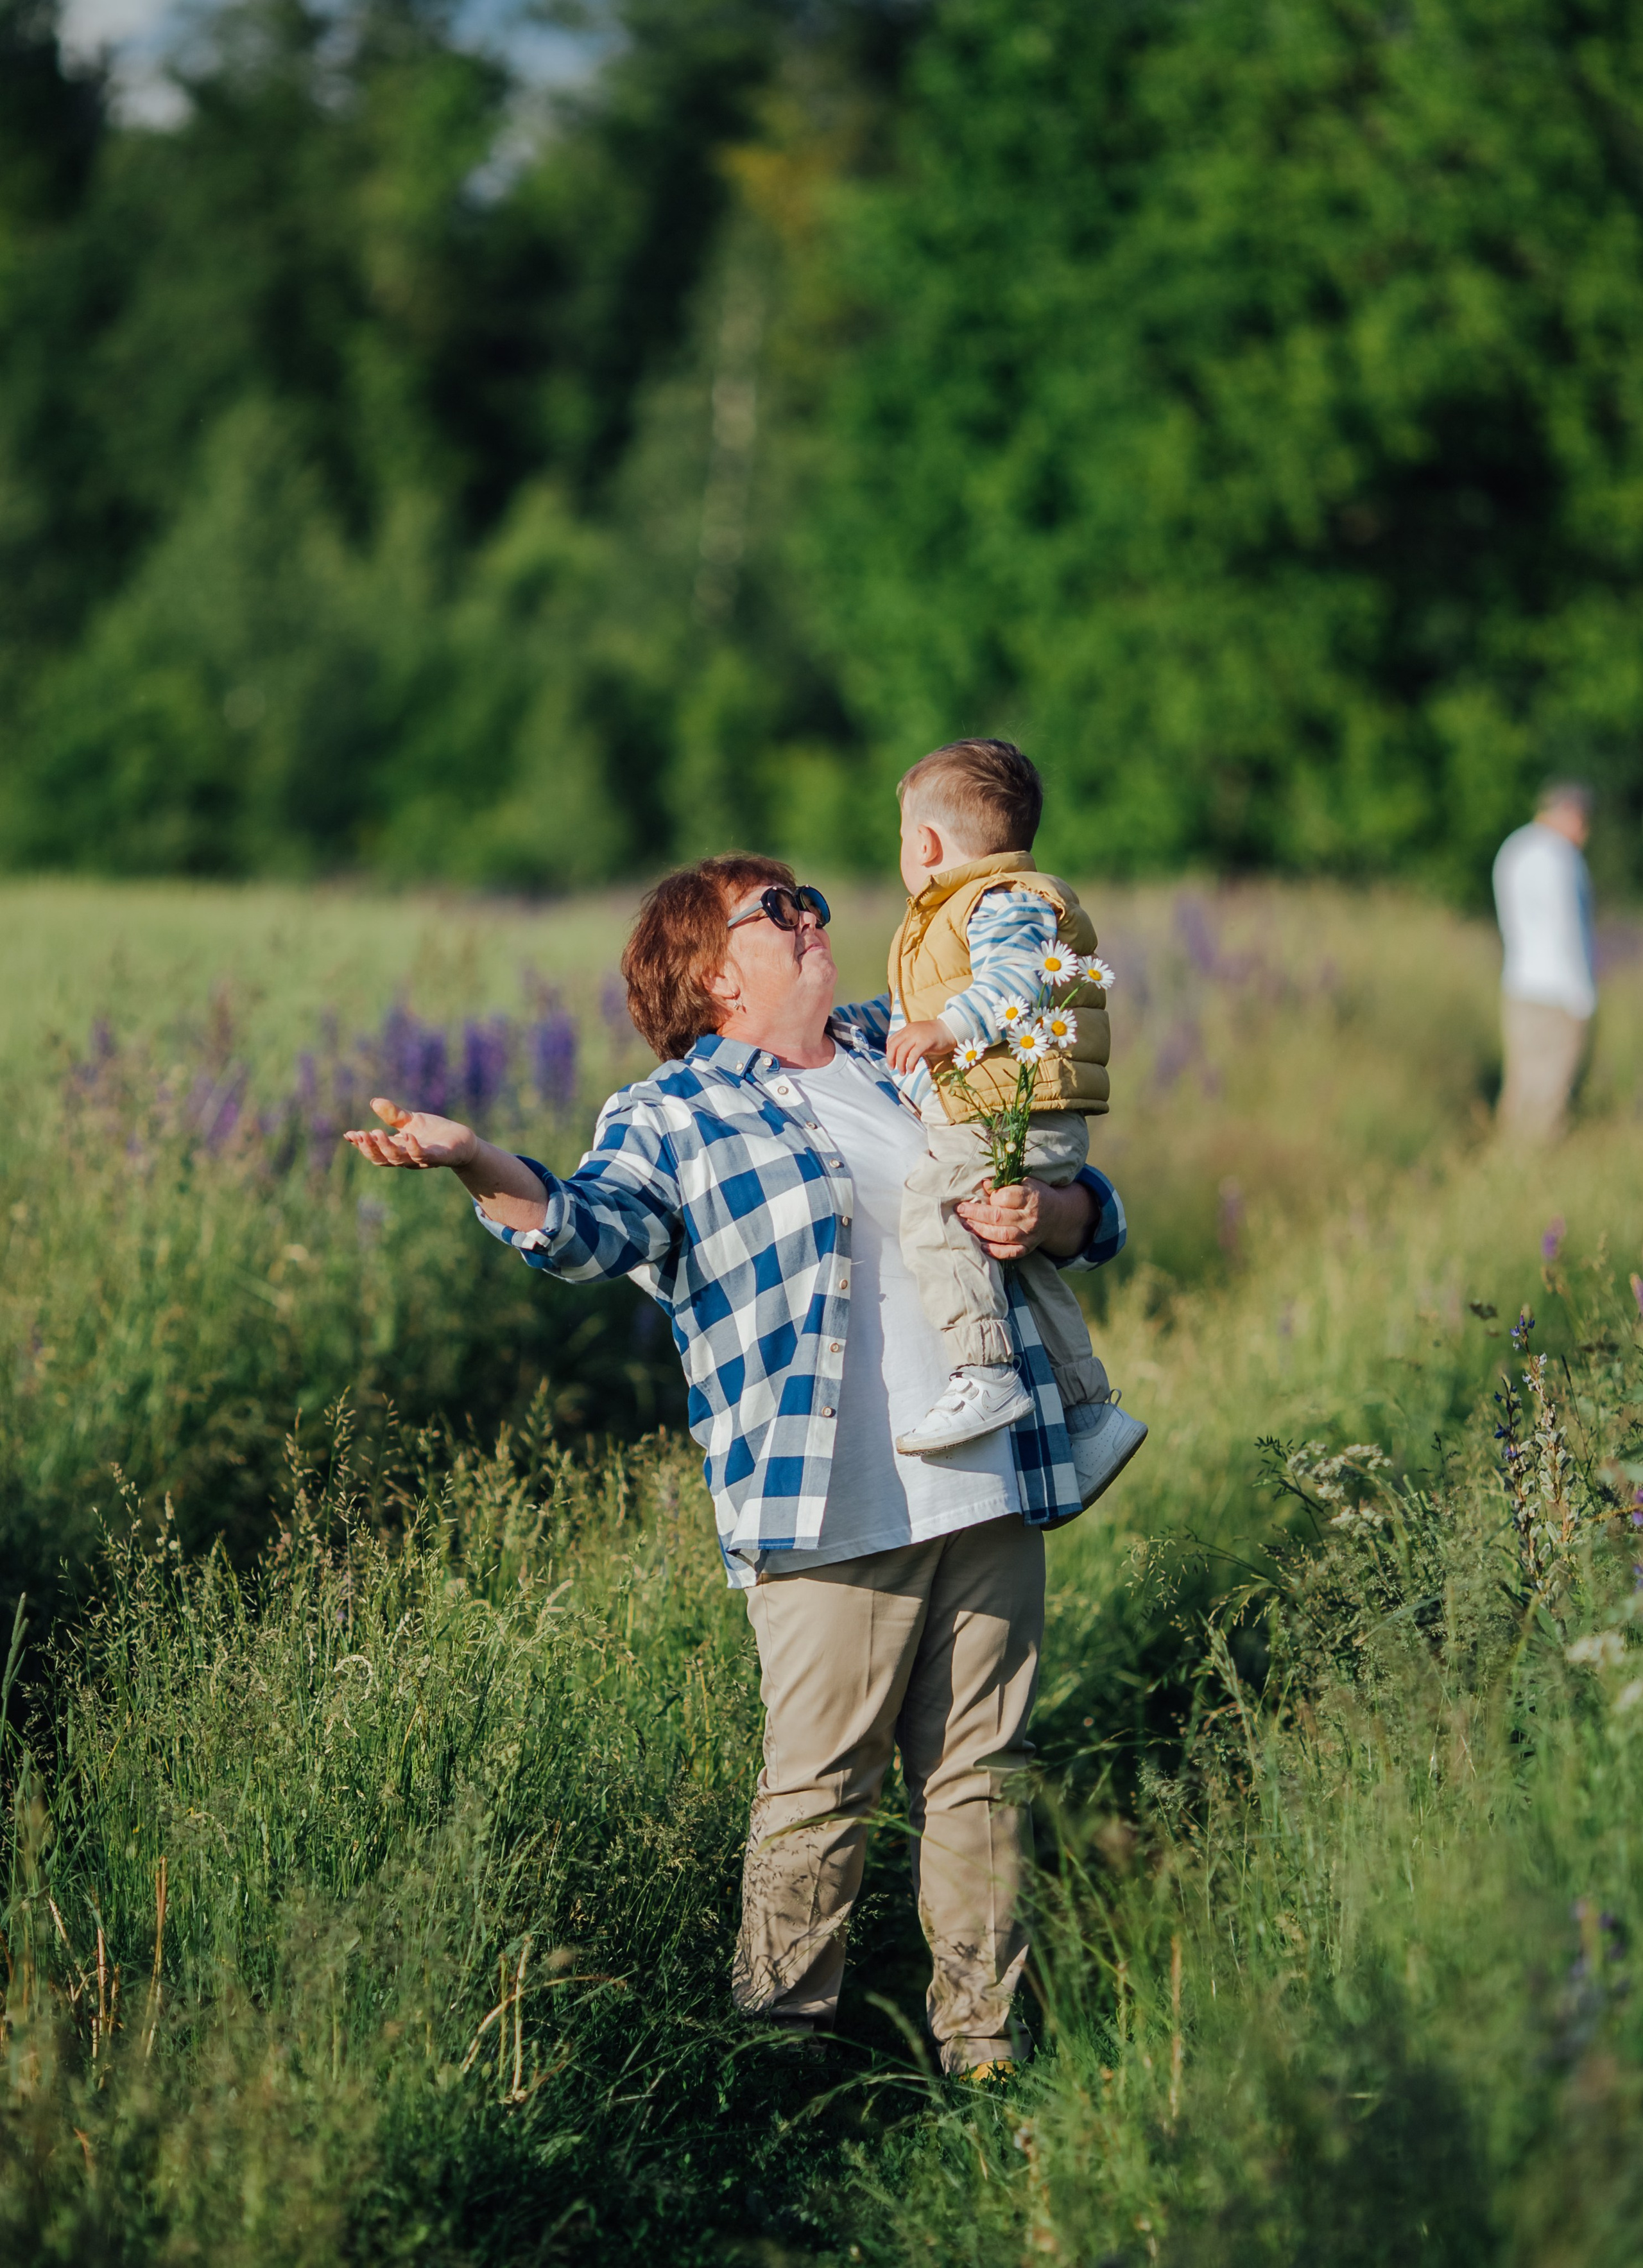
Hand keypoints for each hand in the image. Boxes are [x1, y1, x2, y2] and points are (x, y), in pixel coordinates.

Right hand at [344, 1097, 478, 1169]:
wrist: (463, 1142)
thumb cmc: (434, 1133)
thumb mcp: (411, 1121)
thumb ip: (393, 1114)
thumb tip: (374, 1102)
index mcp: (398, 1149)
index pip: (375, 1151)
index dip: (361, 1145)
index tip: (348, 1135)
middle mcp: (407, 1158)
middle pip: (382, 1158)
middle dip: (369, 1147)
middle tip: (360, 1135)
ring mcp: (422, 1159)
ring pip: (399, 1159)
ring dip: (386, 1147)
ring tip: (376, 1132)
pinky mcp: (439, 1157)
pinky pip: (424, 1156)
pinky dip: (414, 1148)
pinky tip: (407, 1136)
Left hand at [885, 1018, 956, 1073]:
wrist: (951, 1029)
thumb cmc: (936, 1036)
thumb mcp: (919, 1036)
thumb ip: (910, 1043)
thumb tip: (900, 1057)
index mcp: (907, 1029)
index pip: (892, 1041)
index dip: (889, 1053)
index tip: (891, 1062)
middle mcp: (910, 1031)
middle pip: (894, 1046)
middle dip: (891, 1059)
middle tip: (893, 1069)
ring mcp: (917, 1036)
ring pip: (902, 1051)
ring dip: (900, 1064)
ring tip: (903, 1072)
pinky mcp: (926, 1042)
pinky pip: (914, 1054)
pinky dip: (910, 1064)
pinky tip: (911, 1070)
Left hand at [956, 1176, 1095, 1262]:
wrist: (1057, 1216)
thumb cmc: (1036, 1195)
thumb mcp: (1026, 1183)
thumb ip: (1006, 1183)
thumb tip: (984, 1183)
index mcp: (1032, 1198)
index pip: (1007, 1196)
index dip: (992, 1196)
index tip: (983, 1194)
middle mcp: (1031, 1218)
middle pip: (999, 1217)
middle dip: (976, 1213)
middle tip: (960, 1210)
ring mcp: (1029, 1235)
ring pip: (1001, 1235)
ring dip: (980, 1231)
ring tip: (965, 1225)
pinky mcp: (1027, 1248)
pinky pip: (1009, 1253)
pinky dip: (994, 1251)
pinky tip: (981, 1246)